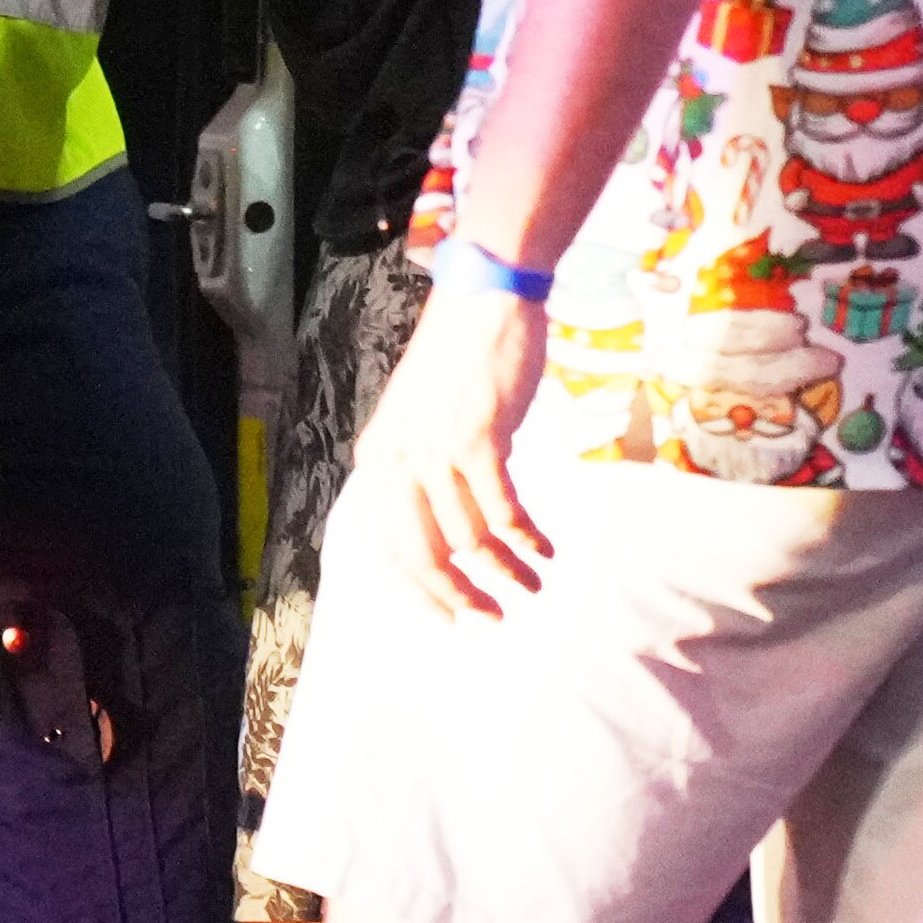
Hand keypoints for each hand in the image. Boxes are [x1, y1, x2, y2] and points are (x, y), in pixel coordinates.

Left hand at [347, 256, 560, 620]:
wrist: (485, 301)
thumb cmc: (461, 361)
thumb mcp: (424, 421)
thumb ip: (428, 472)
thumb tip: (451, 532)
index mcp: (377, 458)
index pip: (387, 546)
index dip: (420, 593)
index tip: (451, 621)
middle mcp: (395, 459)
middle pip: (421, 554)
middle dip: (458, 597)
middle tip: (495, 620)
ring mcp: (434, 449)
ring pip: (467, 540)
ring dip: (504, 573)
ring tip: (533, 587)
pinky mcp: (477, 438)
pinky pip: (502, 511)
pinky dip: (525, 540)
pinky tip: (545, 552)